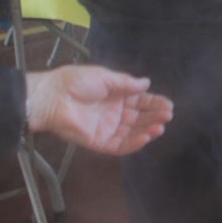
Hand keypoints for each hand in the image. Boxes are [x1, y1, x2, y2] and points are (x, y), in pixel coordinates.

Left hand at [26, 64, 170, 155]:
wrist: (53, 98)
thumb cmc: (76, 83)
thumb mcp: (105, 77)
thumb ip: (126, 83)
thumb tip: (147, 83)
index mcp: (115, 96)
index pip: (140, 101)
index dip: (154, 103)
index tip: (168, 104)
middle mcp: (114, 113)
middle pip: (139, 118)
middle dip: (154, 116)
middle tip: (167, 115)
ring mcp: (108, 129)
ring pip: (133, 133)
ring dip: (147, 130)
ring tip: (160, 127)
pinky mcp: (100, 142)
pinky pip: (120, 145)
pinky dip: (134, 143)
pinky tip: (146, 137)